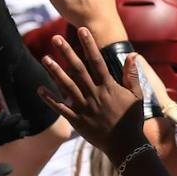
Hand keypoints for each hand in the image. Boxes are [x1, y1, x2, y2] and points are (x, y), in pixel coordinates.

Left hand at [39, 27, 147, 162]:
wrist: (126, 145)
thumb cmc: (132, 119)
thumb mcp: (137, 95)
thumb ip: (131, 75)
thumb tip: (132, 55)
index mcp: (109, 87)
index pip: (97, 61)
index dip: (89, 45)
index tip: (82, 30)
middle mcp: (95, 94)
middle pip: (78, 70)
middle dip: (67, 53)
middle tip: (56, 38)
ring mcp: (84, 108)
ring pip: (67, 86)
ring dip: (55, 72)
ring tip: (45, 58)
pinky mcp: (77, 121)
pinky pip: (61, 109)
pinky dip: (50, 99)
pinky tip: (40, 89)